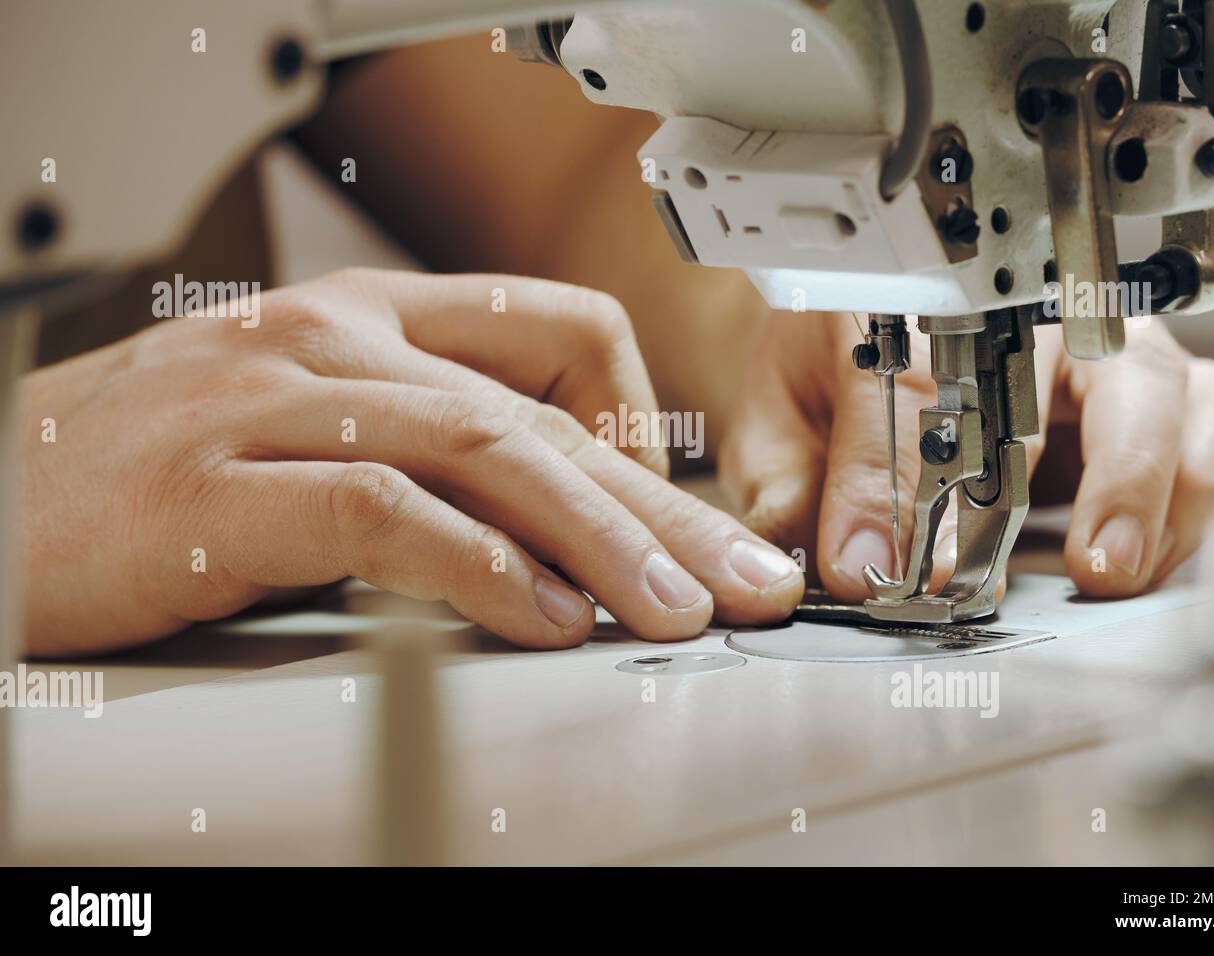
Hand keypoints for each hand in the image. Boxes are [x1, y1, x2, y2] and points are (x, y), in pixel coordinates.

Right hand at [23, 269, 803, 656]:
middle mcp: (332, 339)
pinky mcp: (228, 483)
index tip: (673, 514)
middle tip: (741, 581)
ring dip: (604, 540)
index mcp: (359, 316)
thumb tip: (538, 527)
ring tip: (676, 612)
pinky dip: (483, 571)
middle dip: (663, 506)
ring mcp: (278, 402)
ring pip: (491, 452)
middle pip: (547, 411)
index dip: (637, 424)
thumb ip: (420, 452)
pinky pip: (390, 514)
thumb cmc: (140, 473)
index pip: (556, 332)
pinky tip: (545, 621)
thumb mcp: (301, 430)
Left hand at [718, 311, 1213, 601]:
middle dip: (1066, 471)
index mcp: (906, 304)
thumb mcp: (782, 428)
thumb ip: (796, 487)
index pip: (912, 381)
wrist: (859, 340)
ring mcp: (1088, 345)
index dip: (894, 478)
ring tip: (1110, 564)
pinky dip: (1196, 484)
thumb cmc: (826, 380)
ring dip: (1148, 484)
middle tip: (1049, 560)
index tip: (876, 561)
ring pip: (1161, 388)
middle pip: (1073, 365)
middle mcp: (1017, 313)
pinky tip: (1145, 549)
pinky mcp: (1144, 386)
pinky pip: (1209, 416)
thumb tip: (850, 557)